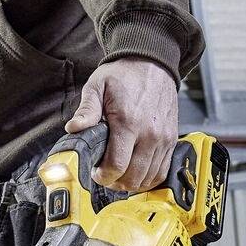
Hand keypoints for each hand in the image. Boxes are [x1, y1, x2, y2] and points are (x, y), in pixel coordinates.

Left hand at [65, 57, 179, 191]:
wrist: (152, 63)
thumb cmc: (124, 75)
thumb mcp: (97, 87)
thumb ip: (86, 110)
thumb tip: (73, 129)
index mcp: (128, 122)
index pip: (117, 165)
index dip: (103, 176)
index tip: (96, 172)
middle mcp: (150, 133)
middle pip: (133, 177)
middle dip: (115, 182)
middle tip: (105, 175)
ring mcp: (164, 138)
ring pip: (148, 178)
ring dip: (131, 182)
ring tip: (119, 174)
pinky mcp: (172, 140)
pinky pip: (162, 171)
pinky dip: (148, 178)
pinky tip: (135, 172)